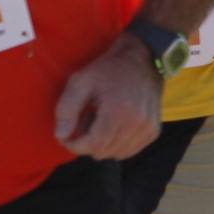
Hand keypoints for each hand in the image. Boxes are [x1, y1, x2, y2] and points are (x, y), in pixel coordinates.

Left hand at [54, 39, 165, 159]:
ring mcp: (148, 128)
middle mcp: (138, 122)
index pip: (94, 146)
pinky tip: (114, 124)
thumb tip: (61, 136)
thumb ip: (66, 109)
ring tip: (100, 120)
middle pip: (103, 152)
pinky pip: (128, 151)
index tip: (66, 134)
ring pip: (115, 154)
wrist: (142, 59)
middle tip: (86, 119)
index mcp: (119, 110)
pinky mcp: (153, 131)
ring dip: (103, 143)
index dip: (74, 145)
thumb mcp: (80, 81)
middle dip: (88, 142)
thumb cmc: (107, 69)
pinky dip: (116, 143)